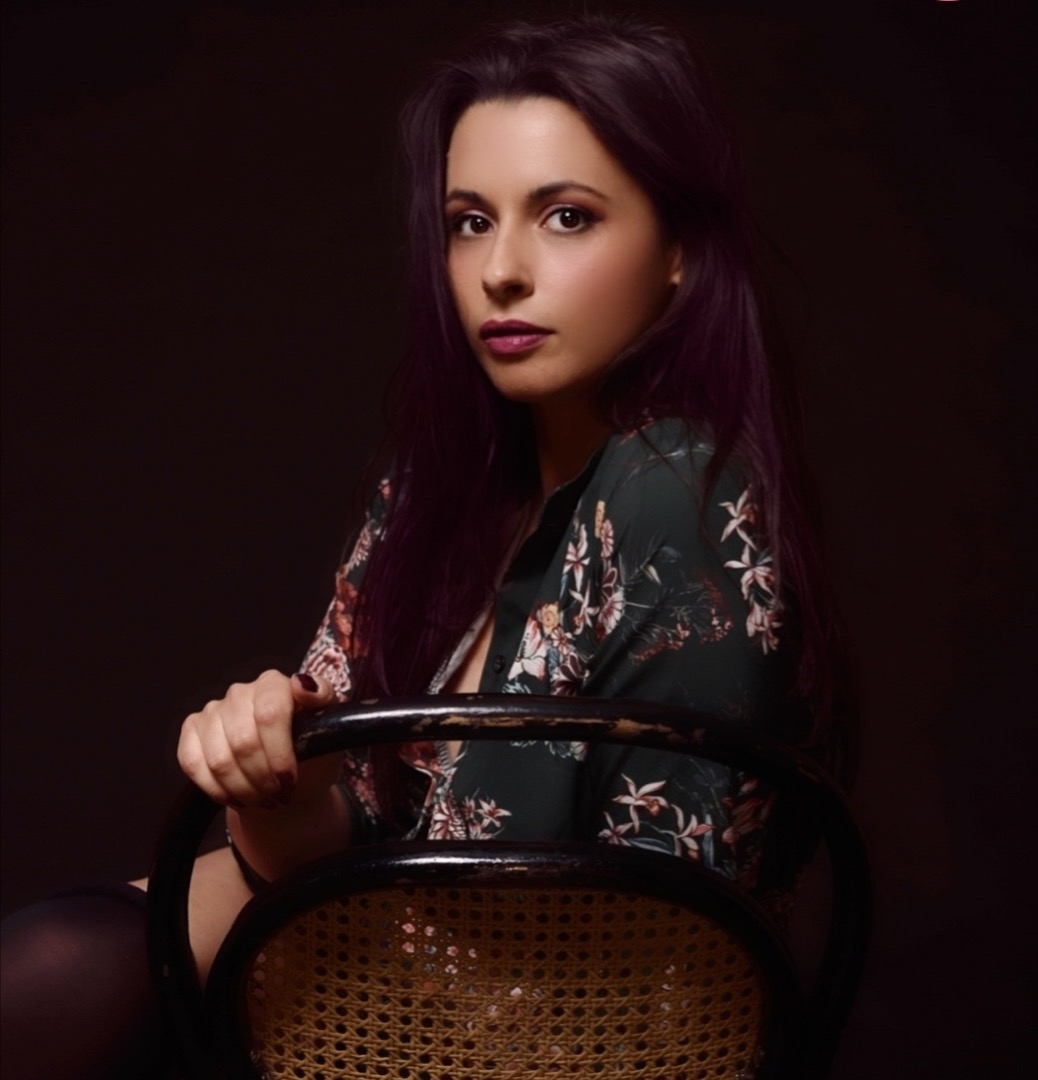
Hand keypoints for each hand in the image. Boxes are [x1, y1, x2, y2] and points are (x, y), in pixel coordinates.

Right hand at [177, 670, 336, 807]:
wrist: (292, 777)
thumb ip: (324, 699)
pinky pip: (192, 764)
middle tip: (279, 795)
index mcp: (273, 684)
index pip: (269, 713)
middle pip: (243, 742)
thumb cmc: (314, 751)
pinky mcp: (192, 730)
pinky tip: (238, 798)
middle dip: (263, 778)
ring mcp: (213, 710)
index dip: (279, 753)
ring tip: (263, 799)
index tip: (290, 780)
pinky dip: (217, 790)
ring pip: (219, 759)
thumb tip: (303, 684)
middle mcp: (240, 692)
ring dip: (243, 789)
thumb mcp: (333, 728)